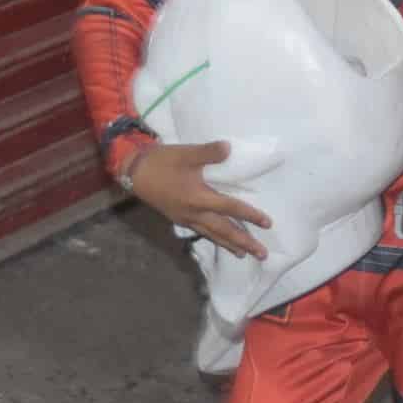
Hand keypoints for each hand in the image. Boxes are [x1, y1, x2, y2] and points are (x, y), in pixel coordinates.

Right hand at [123, 142, 273, 258]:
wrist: (134, 171)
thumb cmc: (162, 162)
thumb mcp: (186, 154)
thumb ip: (208, 152)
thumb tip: (229, 148)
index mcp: (199, 198)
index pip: (231, 209)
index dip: (251, 216)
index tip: (268, 223)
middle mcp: (194, 213)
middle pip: (224, 231)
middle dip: (244, 243)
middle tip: (262, 255)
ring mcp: (186, 218)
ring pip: (212, 235)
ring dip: (229, 245)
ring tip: (243, 255)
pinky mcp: (178, 218)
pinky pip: (201, 232)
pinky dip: (213, 238)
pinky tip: (217, 239)